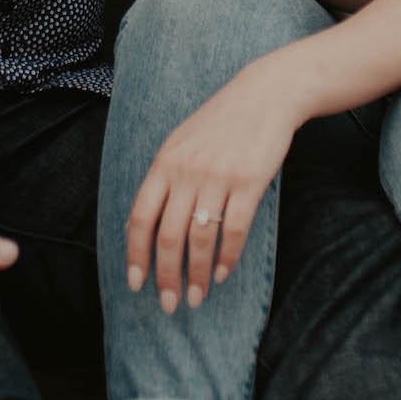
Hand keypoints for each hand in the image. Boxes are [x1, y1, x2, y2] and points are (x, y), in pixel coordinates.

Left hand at [122, 59, 302, 313]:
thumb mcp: (181, 143)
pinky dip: (227, 257)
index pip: (140, 218)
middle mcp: (186, 172)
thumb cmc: (221, 123)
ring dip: (196, 274)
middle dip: (166, 277)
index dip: (135, 255)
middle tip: (169, 304)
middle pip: (168, 237)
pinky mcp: (249, 181)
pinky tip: (223, 273)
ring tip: (197, 296)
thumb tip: (147, 225)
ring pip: (200, 239)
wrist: (265, 95)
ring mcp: (217, 177)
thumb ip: (164, 179)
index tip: (136, 284)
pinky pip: (234, 229)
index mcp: (164, 164)